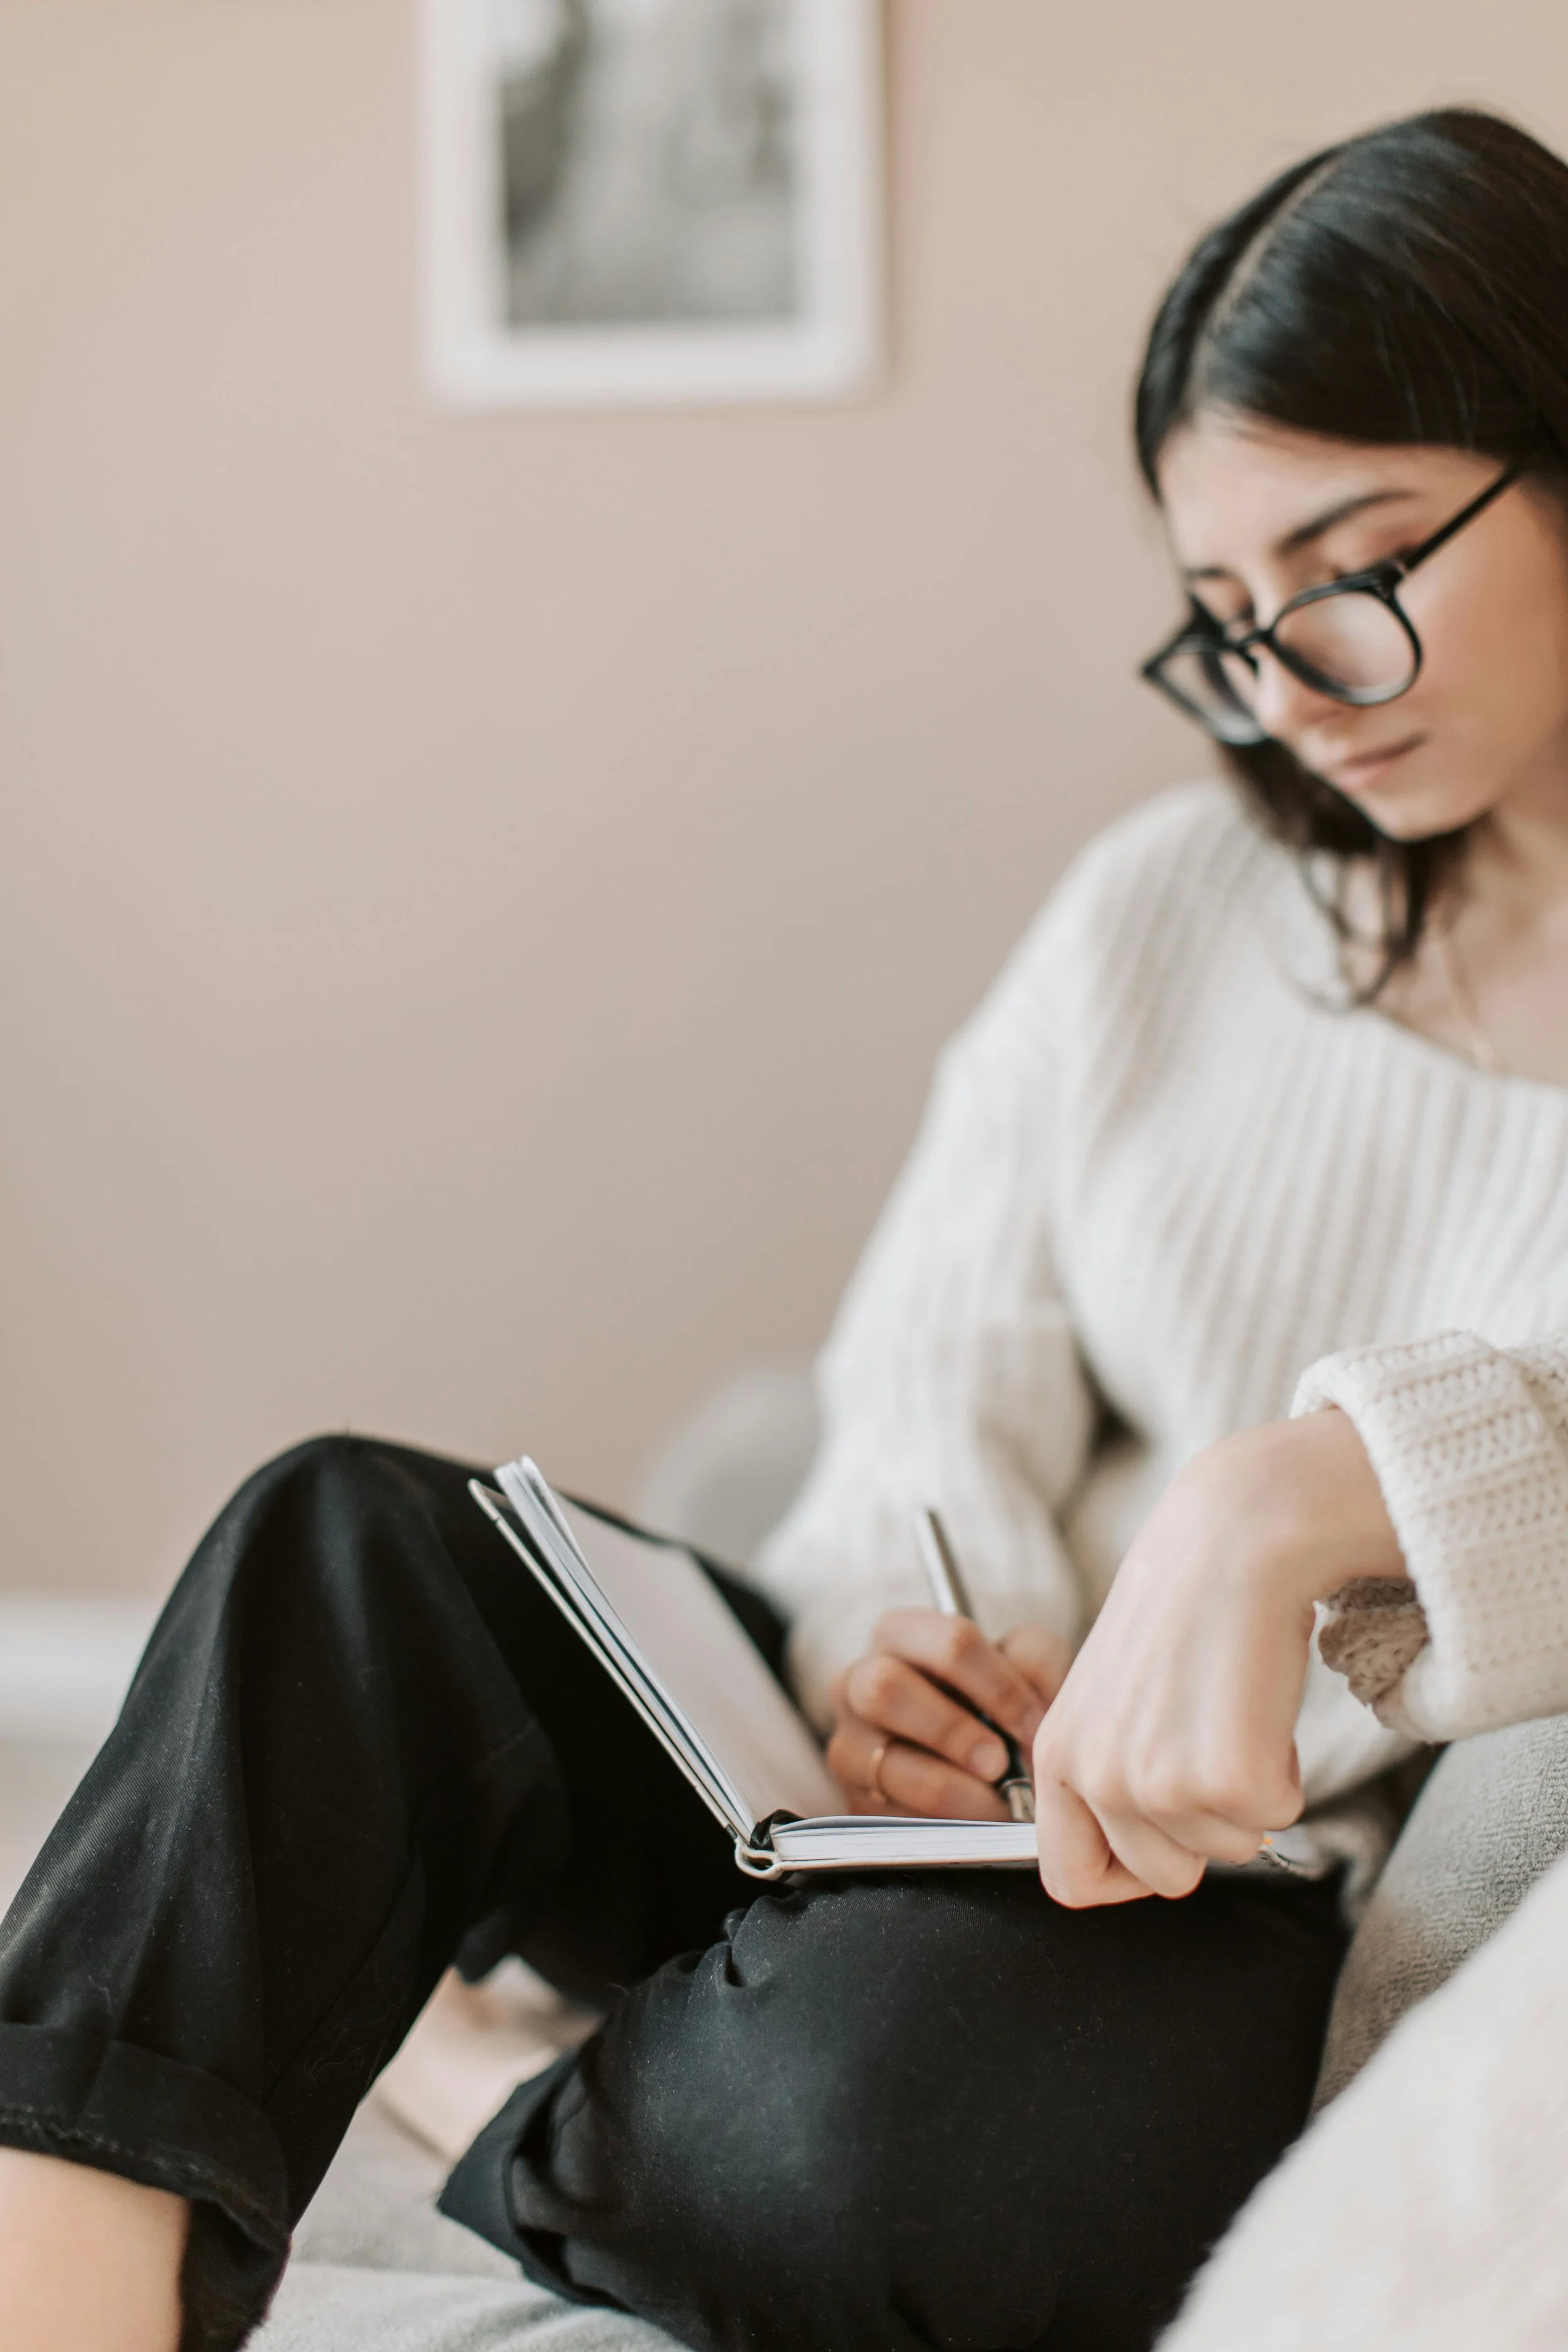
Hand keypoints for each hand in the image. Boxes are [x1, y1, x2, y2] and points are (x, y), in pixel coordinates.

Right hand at [828, 1611, 1070, 1819]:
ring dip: (951, 1789)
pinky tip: (970, 1826)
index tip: (1034, 1726)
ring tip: (995, 1805)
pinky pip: (887, 1815)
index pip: (950, 1641)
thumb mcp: (1026, 1669)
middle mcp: (858, 1681)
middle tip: (999, 1764)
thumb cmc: (1000, 1704)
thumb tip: (1030, 1700)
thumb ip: (1035, 1661)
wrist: (983, 1768)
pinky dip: (938, 1826)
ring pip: (885, 1762)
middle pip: (885, 1687)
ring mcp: (848, 1743)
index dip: (1000, 1686)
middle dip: (952, 1731)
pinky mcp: (852, 1800)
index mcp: (902, 1634)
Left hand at [1031, 1408, 1406, 1906]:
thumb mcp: (1112, 1698)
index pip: (1069, 1880)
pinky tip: (1260, 1705)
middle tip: (1212, 1746)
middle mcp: (1095, 1776)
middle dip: (1204, 1829)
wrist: (1230, 1541)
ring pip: (1227, 1851)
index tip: (1165, 1840)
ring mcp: (1157, 1782)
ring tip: (1232, 1709)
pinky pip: (1277, 1819)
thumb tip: (1152, 1858)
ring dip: (1247, 1793)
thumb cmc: (1183, 1614)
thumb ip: (1113, 1773)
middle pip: (1164, 1877)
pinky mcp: (1225, 1779)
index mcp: (1057, 1754)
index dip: (1126, 1875)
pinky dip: (1285, 1772)